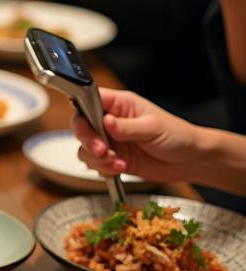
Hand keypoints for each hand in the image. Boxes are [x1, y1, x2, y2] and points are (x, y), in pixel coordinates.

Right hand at [71, 87, 200, 183]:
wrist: (189, 160)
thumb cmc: (177, 135)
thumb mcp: (152, 127)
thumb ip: (127, 126)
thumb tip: (106, 121)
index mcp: (119, 104)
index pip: (89, 101)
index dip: (83, 114)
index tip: (88, 128)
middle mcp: (110, 121)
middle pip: (82, 126)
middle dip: (89, 141)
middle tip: (102, 151)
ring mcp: (110, 141)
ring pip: (85, 148)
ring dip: (96, 159)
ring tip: (116, 162)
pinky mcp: (113, 158)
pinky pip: (96, 164)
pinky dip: (104, 169)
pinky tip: (120, 168)